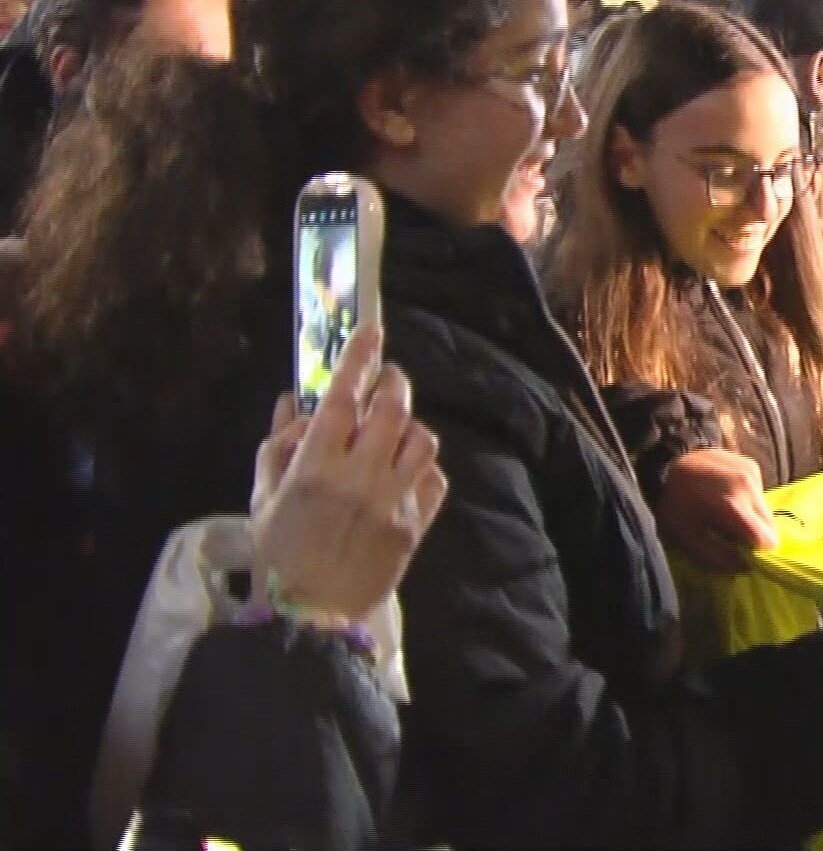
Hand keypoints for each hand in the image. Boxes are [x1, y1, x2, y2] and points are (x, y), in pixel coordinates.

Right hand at [250, 325, 446, 626]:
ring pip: (422, 440)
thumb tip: (294, 400)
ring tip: (392, 433)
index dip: (358, 359)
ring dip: (410, 427)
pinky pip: (434, 478)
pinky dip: (422, 466)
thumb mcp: (264, 498)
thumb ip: (278, 446)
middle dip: (393, 384)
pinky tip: (403, 471)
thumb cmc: (279, 554)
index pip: (343, 398)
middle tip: (386, 380)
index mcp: (315, 469)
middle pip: (394, 410)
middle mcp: (360, 479)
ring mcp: (393, 503)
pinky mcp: (416, 525)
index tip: (370, 330)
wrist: (311, 615)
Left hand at [657, 447, 776, 573]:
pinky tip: (730, 497)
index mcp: (732, 506)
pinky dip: (749, 502)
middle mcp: (748, 488)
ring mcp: (752, 474)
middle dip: (754, 536)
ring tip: (730, 515)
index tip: (741, 553)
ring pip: (766, 511)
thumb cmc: (676, 503)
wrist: (672, 460)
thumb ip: (715, 557)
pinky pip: (760, 495)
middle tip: (732, 535)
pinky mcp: (752, 466)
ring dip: (752, 519)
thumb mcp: (685, 536)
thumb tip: (742, 567)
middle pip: (769, 526)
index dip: (756, 551)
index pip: (766, 539)